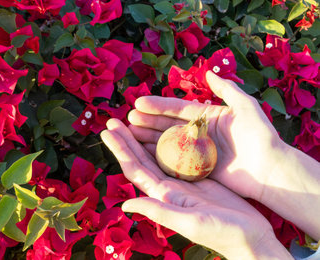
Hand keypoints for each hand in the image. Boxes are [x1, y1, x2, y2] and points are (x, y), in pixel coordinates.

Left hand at [100, 119, 292, 259]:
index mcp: (163, 196)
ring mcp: (183, 183)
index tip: (107, 131)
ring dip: (143, 139)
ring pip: (157, 156)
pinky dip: (169, 142)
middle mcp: (168, 188)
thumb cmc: (221, 233)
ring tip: (132, 121)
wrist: (250, 239)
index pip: (135, 168)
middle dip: (126, 139)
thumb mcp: (188, 222)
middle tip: (113, 119)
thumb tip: (124, 206)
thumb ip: (158, 211)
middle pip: (141, 159)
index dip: (120, 150)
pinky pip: (178, 156)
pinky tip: (165, 131)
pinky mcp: (199, 178)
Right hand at [127, 71, 282, 200]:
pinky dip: (156, 157)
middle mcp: (198, 133)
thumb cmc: (259, 136)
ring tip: (128, 133)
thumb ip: (226, 89)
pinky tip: (141, 152)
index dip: (157, 105)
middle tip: (127, 119)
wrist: (270, 169)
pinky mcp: (196, 169)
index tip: (138, 102)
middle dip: (146, 121)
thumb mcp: (245, 106)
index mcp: (207, 116)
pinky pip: (172, 161)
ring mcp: (195, 152)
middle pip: (166, 125)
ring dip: (146, 138)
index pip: (177, 109)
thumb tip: (207, 72)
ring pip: (166, 143)